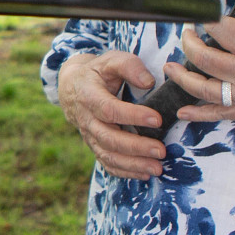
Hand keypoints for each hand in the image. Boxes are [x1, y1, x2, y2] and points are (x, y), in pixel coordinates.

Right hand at [56, 51, 168, 179]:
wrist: (73, 87)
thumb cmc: (98, 72)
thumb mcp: (110, 60)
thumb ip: (129, 66)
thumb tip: (148, 82)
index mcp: (88, 95)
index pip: (109, 109)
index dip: (132, 116)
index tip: (156, 119)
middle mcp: (86, 119)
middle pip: (109, 138)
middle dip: (136, 147)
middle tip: (161, 151)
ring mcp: (89, 136)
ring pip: (108, 154)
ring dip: (133, 164)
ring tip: (157, 168)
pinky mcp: (94, 146)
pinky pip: (107, 163)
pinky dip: (125, 172)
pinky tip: (144, 174)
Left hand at [165, 15, 234, 124]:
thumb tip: (231, 24)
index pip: (219, 26)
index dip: (205, 17)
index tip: (200, 13)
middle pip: (202, 56)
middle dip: (188, 42)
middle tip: (187, 34)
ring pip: (202, 86)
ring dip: (182, 75)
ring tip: (171, 67)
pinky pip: (217, 114)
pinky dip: (198, 114)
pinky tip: (183, 110)